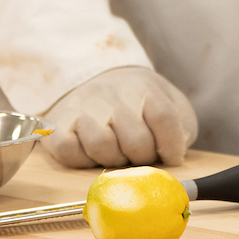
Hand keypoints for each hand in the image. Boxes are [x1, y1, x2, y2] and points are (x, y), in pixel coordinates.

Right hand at [41, 65, 198, 168]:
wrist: (93, 78)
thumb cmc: (137, 101)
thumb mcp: (168, 101)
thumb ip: (180, 125)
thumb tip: (175, 152)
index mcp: (144, 87)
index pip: (164, 118)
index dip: (171, 145)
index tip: (171, 157)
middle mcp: (112, 94)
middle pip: (135, 140)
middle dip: (143, 156)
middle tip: (140, 154)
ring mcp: (82, 108)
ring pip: (102, 146)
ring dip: (113, 158)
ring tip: (116, 152)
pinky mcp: (58, 127)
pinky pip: (70, 152)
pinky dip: (82, 160)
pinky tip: (91, 152)